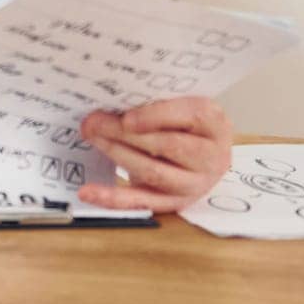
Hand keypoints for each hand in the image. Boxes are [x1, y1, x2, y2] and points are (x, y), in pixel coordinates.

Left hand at [76, 96, 232, 212]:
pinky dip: (112, 198)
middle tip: (94, 122)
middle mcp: (211, 158)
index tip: (127, 117)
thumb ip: (158, 101)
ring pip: (153, 172)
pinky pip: (140, 202)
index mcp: (215, 125)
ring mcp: (193, 185)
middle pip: (167, 146)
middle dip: (125, 133)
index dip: (156, 116)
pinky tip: (89, 192)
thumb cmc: (186, 122)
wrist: (203, 155)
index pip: (190, 116)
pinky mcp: (172, 203)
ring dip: (117, 154)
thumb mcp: (183, 104)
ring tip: (92, 138)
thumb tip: (114, 99)